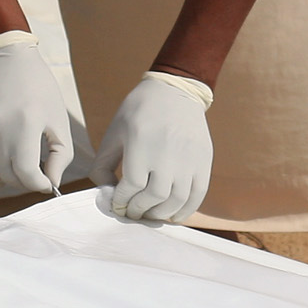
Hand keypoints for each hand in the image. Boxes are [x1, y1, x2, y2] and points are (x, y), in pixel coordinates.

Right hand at [0, 31, 76, 196]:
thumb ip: (61, 156)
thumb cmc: (38, 88)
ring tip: (19, 163)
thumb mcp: (58, 119)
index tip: (46, 183)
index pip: (27, 174)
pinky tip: (2, 160)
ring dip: (8, 175)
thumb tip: (51, 185)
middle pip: (9, 176)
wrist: (5, 58)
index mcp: (24, 125)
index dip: (39, 184)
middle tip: (35, 172)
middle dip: (25, 180)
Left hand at [94, 71, 214, 223]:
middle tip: (132, 212)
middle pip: (154, 196)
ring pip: (176, 199)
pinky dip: (186, 211)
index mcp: (141, 142)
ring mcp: (189, 157)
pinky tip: (173, 216)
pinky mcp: (204, 161)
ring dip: (160, 214)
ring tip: (150, 214)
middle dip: (139, 210)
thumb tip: (105, 193)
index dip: (122, 201)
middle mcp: (167, 151)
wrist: (175, 90)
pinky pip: (198, 194)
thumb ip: (103, 164)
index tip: (118, 205)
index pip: (132, 185)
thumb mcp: (114, 132)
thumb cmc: (139, 112)